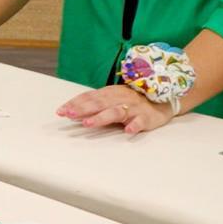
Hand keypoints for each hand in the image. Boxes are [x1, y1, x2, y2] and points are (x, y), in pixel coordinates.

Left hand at [57, 84, 172, 133]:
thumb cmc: (131, 100)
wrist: (162, 100)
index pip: (89, 97)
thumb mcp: (111, 99)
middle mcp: (120, 98)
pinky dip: (134, 125)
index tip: (60, 111)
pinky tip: (128, 130)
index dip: (75, 103)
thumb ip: (93, 104)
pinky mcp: (146, 117)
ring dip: (101, 117)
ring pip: (116, 112)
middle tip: (68, 115)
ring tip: (88, 123)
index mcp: (110, 92)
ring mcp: (133, 107)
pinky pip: (140, 121)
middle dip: (82, 109)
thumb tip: (70, 111)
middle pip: (99, 103)